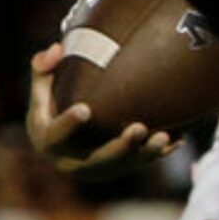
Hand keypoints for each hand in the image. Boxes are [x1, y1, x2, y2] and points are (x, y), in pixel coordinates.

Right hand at [25, 43, 181, 177]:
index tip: (84, 110)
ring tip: (164, 137)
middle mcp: (72, 163)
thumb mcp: (42, 88)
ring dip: (146, 153)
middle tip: (139, 127)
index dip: (69, 124)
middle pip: (98, 160)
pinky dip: (157, 153)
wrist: (62, 142)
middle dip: (121, 147)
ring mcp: (96, 170)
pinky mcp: (116, 170)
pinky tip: (176, 140)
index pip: (57, 135)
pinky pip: (139, 164)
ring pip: (123, 166)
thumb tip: (57, 49)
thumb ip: (43, 68)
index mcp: (49, 142)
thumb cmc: (52, 106)